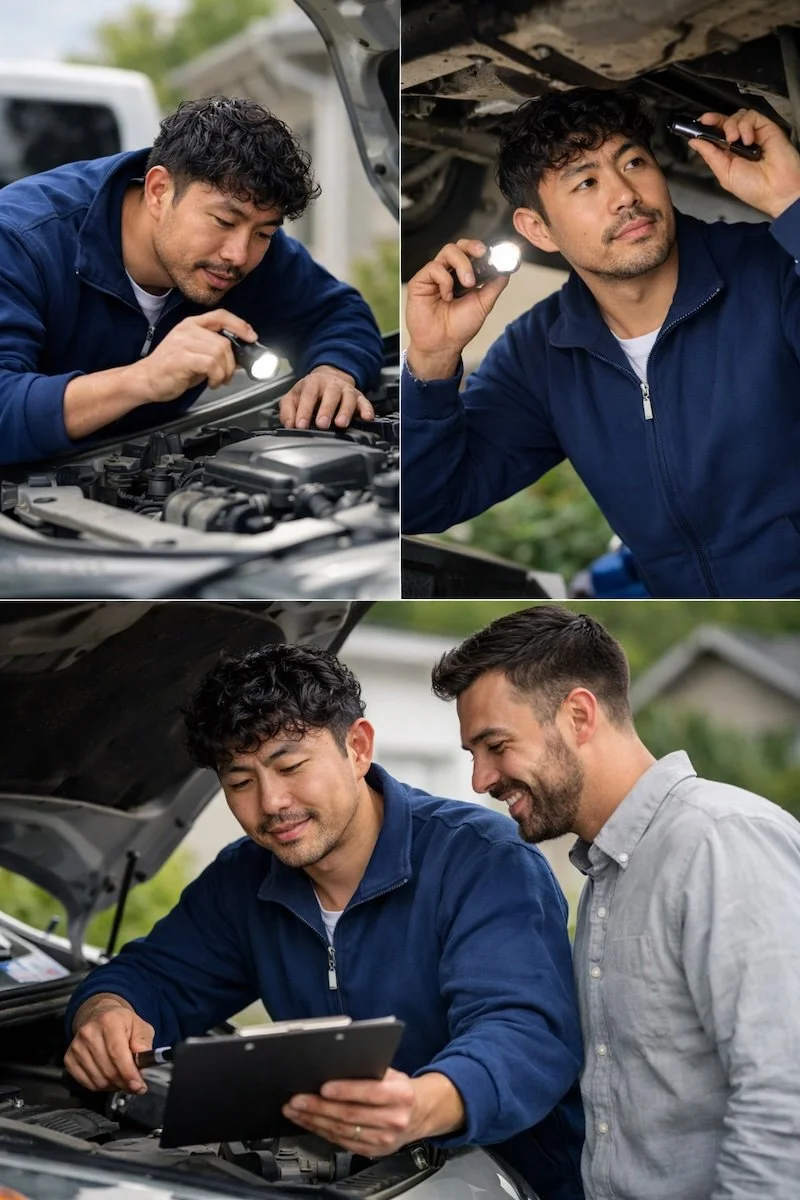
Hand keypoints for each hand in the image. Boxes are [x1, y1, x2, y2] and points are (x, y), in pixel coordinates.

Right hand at [64, 994, 153, 1094]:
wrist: (99, 1015)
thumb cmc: (122, 1023)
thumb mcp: (140, 1026)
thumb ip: (144, 1044)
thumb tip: (142, 1064)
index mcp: (109, 1021)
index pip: (117, 1054)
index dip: (128, 1073)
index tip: (138, 1085)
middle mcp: (89, 1033)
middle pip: (108, 1070)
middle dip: (124, 1082)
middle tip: (134, 1084)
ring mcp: (77, 1047)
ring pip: (98, 1080)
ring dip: (113, 1085)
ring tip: (121, 1078)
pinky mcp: (69, 1059)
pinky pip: (86, 1083)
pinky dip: (100, 1086)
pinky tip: (108, 1077)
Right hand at [132, 309, 257, 402]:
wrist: (145, 379)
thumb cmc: (170, 369)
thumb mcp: (196, 355)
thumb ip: (215, 352)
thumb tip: (240, 358)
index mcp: (191, 325)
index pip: (220, 315)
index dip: (239, 325)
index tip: (251, 337)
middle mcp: (187, 330)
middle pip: (224, 341)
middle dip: (232, 363)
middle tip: (227, 376)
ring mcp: (183, 343)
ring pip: (220, 352)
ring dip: (225, 372)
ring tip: (217, 380)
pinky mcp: (181, 358)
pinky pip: (211, 364)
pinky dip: (217, 376)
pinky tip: (210, 383)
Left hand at [279, 365, 374, 429]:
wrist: (327, 379)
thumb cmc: (309, 392)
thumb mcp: (293, 398)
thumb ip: (287, 411)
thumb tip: (289, 425)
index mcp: (313, 383)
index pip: (308, 395)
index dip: (304, 410)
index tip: (301, 425)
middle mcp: (331, 385)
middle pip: (330, 394)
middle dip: (326, 410)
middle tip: (322, 424)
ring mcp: (346, 390)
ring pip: (348, 398)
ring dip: (346, 411)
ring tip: (341, 424)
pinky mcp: (359, 397)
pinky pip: (365, 402)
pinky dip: (367, 409)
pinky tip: (367, 418)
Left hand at [282, 1068, 463, 1155]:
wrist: (421, 1114)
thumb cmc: (401, 1089)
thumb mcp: (392, 1074)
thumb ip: (370, 1072)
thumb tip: (336, 1067)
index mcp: (401, 1095)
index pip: (370, 1093)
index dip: (345, 1091)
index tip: (323, 1087)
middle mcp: (394, 1120)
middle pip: (350, 1115)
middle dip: (319, 1107)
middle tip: (298, 1100)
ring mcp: (384, 1139)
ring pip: (342, 1131)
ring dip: (314, 1121)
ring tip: (296, 1111)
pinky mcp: (373, 1151)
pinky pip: (343, 1143)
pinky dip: (322, 1132)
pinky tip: (310, 1123)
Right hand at [405, 239, 510, 380]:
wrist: (442, 345)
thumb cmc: (459, 328)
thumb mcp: (484, 304)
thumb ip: (494, 285)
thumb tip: (507, 268)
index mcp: (464, 276)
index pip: (471, 253)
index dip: (481, 249)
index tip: (492, 253)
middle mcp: (449, 273)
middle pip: (459, 246)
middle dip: (472, 246)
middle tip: (481, 254)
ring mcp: (434, 276)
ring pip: (448, 251)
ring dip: (462, 264)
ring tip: (467, 284)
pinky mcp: (420, 281)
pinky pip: (434, 267)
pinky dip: (445, 280)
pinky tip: (446, 296)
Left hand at [689, 109, 799, 218]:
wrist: (776, 190)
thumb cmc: (754, 188)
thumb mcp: (724, 173)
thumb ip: (710, 155)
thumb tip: (694, 142)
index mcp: (729, 154)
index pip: (716, 134)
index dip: (707, 127)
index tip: (698, 123)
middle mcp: (740, 142)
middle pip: (725, 121)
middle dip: (715, 120)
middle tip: (707, 122)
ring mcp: (753, 133)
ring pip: (737, 116)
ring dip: (730, 125)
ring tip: (733, 140)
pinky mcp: (765, 127)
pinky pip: (751, 116)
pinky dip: (745, 125)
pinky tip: (747, 140)